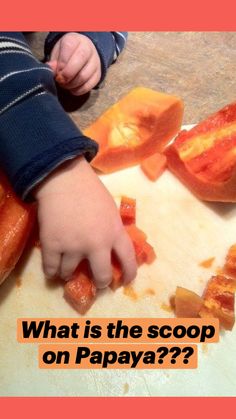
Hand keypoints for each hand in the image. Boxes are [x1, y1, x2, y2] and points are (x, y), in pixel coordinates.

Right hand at [34, 156, 136, 288]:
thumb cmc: (90, 191)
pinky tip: (53, 269)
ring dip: (69, 274)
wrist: (64, 179)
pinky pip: (50, 269)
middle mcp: (97, 244)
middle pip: (102, 275)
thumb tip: (111, 248)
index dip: (129, 274)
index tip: (125, 281)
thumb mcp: (111, 210)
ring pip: (70, 273)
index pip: (128, 259)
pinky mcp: (53, 245)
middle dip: (101, 282)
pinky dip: (51, 271)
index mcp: (115, 232)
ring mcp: (73, 246)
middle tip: (97, 282)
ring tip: (67, 270)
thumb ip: (112, 230)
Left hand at [47, 33, 101, 95]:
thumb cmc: (67, 53)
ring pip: (83, 77)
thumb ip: (53, 62)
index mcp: (75, 40)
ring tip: (64, 84)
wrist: (82, 53)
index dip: (61, 63)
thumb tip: (51, 71)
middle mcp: (88, 49)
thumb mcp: (57, 52)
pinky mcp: (97, 75)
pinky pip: (88, 86)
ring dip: (71, 85)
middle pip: (78, 64)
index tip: (56, 72)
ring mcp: (95, 63)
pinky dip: (78, 90)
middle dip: (66, 76)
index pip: (69, 49)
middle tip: (59, 80)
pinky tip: (72, 88)